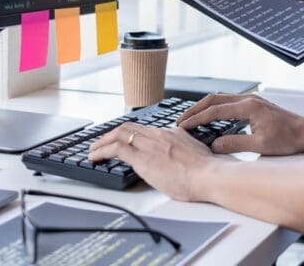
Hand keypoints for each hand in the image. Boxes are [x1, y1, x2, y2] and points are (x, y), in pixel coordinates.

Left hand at [88, 123, 225, 200]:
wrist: (210, 175)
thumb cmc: (208, 171)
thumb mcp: (196, 152)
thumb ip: (184, 149)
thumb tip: (182, 156)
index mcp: (172, 133)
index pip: (145, 129)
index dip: (130, 133)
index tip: (123, 138)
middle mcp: (159, 135)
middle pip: (129, 127)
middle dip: (111, 134)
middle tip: (102, 142)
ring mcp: (150, 145)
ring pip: (118, 134)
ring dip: (102, 142)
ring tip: (92, 150)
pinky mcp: (142, 159)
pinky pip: (116, 149)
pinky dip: (101, 151)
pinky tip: (94, 157)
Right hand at [177, 94, 303, 155]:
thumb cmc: (288, 139)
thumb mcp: (260, 146)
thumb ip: (234, 144)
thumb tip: (214, 145)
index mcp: (248, 107)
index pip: (215, 111)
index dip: (197, 119)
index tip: (183, 126)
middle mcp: (248, 99)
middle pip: (213, 99)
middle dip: (195, 110)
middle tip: (180, 121)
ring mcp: (251, 99)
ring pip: (220, 98)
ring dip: (204, 107)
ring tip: (191, 118)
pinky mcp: (254, 104)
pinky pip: (228, 101)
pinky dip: (215, 107)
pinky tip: (210, 116)